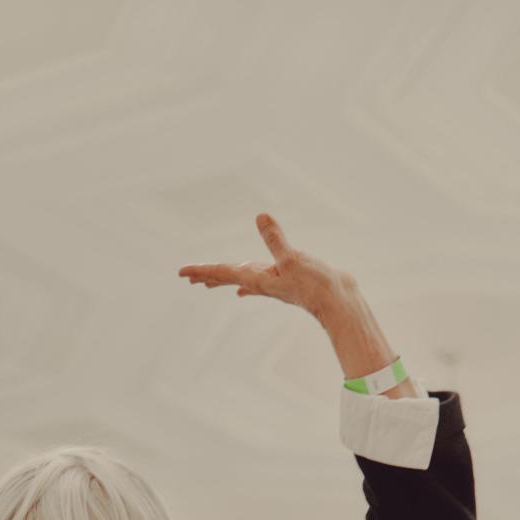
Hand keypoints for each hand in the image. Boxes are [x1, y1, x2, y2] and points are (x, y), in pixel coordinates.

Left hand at [179, 214, 354, 323]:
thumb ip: (275, 239)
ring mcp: (272, 284)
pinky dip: (245, 284)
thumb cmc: (316, 284)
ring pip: (240, 280)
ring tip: (204, 283)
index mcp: (257, 279)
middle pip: (226, 278)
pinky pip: (257, 284)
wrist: (338, 303)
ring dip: (221, 279)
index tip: (181, 273)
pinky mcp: (284, 283)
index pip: (222, 272)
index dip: (201, 270)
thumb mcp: (294, 258)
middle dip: (206, 275)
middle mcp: (260, 283)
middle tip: (186, 277)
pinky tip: (239, 292)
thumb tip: (260, 216)